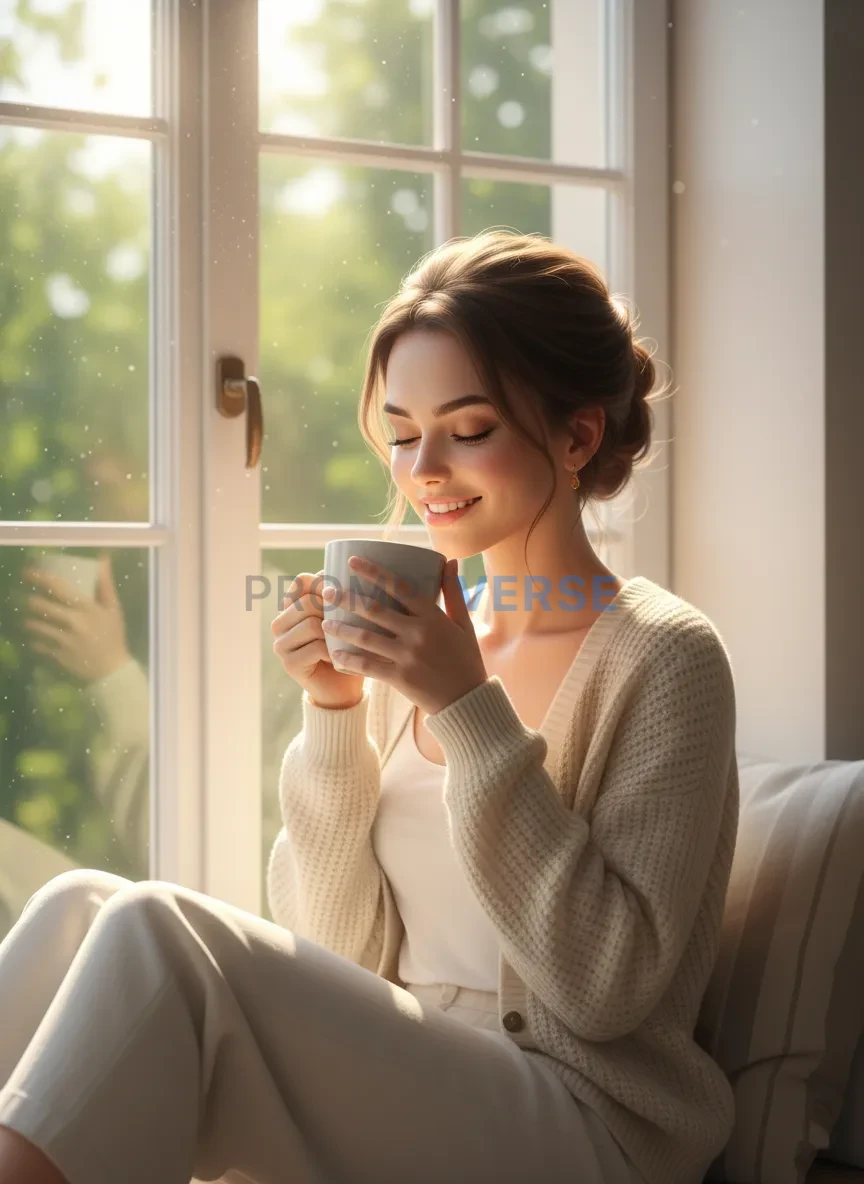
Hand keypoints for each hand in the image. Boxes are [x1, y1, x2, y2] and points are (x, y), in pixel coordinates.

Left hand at [21, 555, 132, 682]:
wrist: (112, 671)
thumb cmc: (113, 636)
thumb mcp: (113, 609)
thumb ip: (105, 583)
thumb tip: (103, 558)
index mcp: (87, 608)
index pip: (57, 587)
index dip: (39, 577)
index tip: (27, 573)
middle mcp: (72, 622)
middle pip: (39, 605)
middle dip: (30, 600)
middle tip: (27, 598)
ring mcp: (63, 640)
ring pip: (34, 625)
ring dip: (29, 620)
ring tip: (29, 618)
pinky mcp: (57, 655)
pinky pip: (36, 644)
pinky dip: (34, 640)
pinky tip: (36, 638)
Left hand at [321, 556, 488, 716]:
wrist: (468, 700)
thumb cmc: (465, 659)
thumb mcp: (463, 623)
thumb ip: (453, 592)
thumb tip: (451, 560)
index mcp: (433, 616)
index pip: (399, 587)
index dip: (374, 572)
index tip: (352, 562)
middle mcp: (418, 633)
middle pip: (375, 610)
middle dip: (347, 598)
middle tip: (327, 591)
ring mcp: (407, 656)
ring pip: (366, 637)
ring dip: (342, 628)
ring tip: (324, 622)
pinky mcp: (400, 678)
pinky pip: (368, 666)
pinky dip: (349, 660)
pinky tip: (335, 653)